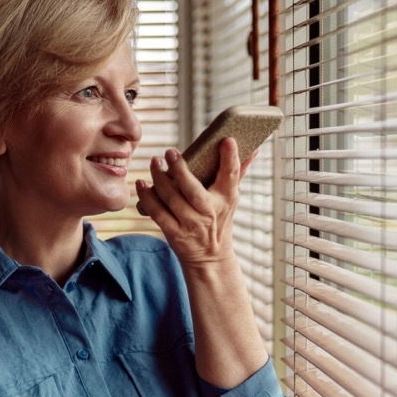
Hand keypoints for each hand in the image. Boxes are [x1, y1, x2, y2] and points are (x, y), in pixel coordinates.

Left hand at [135, 137, 256, 265]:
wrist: (210, 257)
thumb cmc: (220, 219)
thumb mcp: (231, 198)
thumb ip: (237, 171)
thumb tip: (253, 147)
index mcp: (227, 198)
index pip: (231, 175)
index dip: (230, 158)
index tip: (227, 140)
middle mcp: (209, 211)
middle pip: (193, 189)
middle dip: (180, 170)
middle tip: (170, 152)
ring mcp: (191, 224)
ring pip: (172, 199)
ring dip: (159, 180)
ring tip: (154, 162)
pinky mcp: (175, 234)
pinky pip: (158, 214)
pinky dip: (148, 198)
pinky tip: (142, 184)